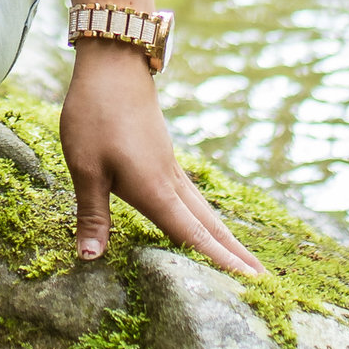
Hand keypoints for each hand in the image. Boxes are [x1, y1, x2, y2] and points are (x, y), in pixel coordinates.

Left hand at [61, 40, 267, 280]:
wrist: (113, 64)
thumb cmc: (95, 114)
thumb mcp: (85, 167)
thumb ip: (92, 214)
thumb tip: (89, 258)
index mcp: (154, 189)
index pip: (191, 235)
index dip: (218, 262)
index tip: (249, 285)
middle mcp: (171, 181)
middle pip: (209, 225)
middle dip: (235, 255)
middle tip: (263, 282)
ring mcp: (171, 168)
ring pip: (205, 210)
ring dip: (225, 238)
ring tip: (244, 261)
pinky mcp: (164, 157)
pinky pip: (193, 197)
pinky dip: (207, 218)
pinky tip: (204, 222)